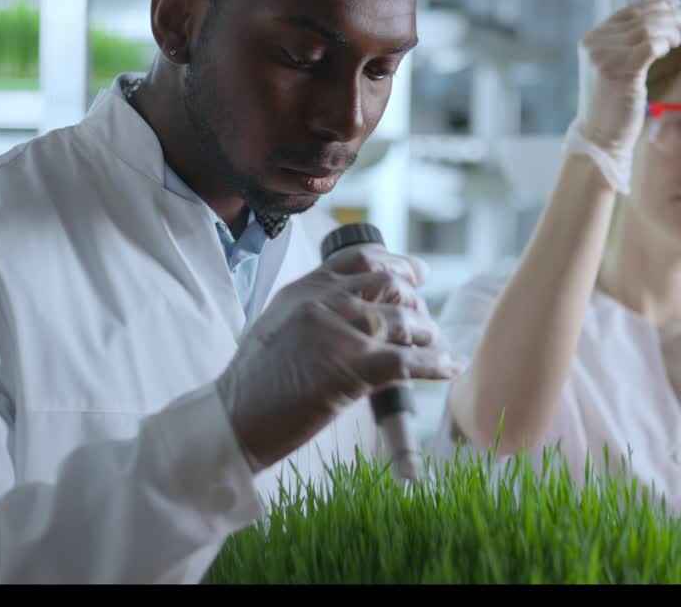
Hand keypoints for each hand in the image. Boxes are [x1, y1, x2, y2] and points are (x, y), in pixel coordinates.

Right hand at [215, 244, 461, 471]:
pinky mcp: (350, 368)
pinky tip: (448, 367)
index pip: (359, 259)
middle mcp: (321, 302)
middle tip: (425, 322)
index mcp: (303, 289)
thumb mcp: (277, 326)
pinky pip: (408, 360)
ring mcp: (336, 333)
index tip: (418, 273)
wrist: (231, 421)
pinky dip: (435, 364)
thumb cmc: (253, 385)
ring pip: (402, 321)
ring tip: (434, 346)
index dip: (396, 263)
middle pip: (389, 285)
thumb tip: (353, 308)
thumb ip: (312, 309)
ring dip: (426, 334)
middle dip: (415, 302)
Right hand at [564, 0, 680, 193]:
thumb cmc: (613, 106)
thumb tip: (663, 22)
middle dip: (668, 15)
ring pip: (647, 30)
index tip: (674, 4)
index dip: (654, 5)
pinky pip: (649, 46)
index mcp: (591, 40)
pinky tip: (670, 47)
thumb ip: (628, 46)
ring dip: (669, 29)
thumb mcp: (615, 69)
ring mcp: (604, 56)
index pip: (627, 13)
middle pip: (639, 19)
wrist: (599, 136)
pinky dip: (663, 43)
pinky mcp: (618, 70)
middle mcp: (594, 44)